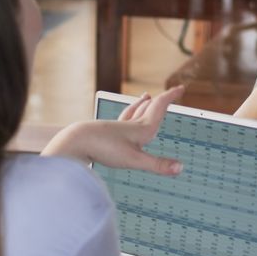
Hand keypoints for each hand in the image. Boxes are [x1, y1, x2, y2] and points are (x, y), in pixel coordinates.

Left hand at [41, 86, 183, 175]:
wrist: (76, 142)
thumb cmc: (103, 148)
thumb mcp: (134, 160)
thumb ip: (157, 165)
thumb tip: (180, 167)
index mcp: (141, 128)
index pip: (159, 108)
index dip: (171, 97)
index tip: (180, 88)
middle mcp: (130, 125)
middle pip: (149, 108)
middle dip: (162, 100)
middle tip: (171, 93)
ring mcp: (117, 128)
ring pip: (133, 112)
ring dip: (142, 105)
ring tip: (146, 98)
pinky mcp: (106, 133)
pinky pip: (121, 121)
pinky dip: (127, 116)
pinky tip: (122, 120)